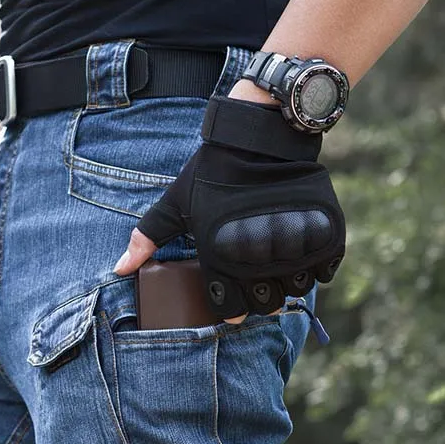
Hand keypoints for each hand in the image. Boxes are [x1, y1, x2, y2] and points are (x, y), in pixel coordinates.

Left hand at [113, 95, 344, 324]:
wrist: (264, 135)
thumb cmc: (213, 170)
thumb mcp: (175, 202)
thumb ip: (147, 238)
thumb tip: (119, 269)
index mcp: (222, 260)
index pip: (229, 308)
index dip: (229, 305)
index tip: (230, 293)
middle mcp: (260, 262)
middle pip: (265, 306)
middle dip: (259, 298)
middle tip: (255, 277)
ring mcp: (296, 250)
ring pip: (295, 292)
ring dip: (287, 284)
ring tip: (277, 264)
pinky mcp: (326, 236)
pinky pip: (323, 274)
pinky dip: (315, 269)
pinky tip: (300, 251)